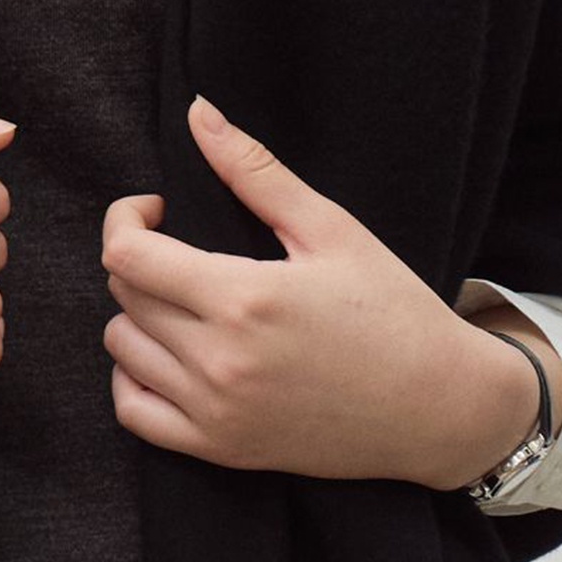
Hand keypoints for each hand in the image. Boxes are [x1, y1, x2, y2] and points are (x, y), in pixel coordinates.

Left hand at [98, 94, 507, 485]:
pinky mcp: (223, 450)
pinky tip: (169, 354)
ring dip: (138, 315)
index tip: (158, 209)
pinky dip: (134, 378)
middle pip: (124, 295)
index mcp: (244, 299)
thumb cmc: (392, 309)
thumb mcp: (330, 228)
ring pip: (121, 349)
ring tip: (184, 299)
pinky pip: (134, 412)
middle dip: (140, 258)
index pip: (126, 254)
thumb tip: (198, 112)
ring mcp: (217, 414)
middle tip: (183, 249)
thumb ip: (254, 170)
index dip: (126, 218)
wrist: (440, 406)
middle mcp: (220, 362)